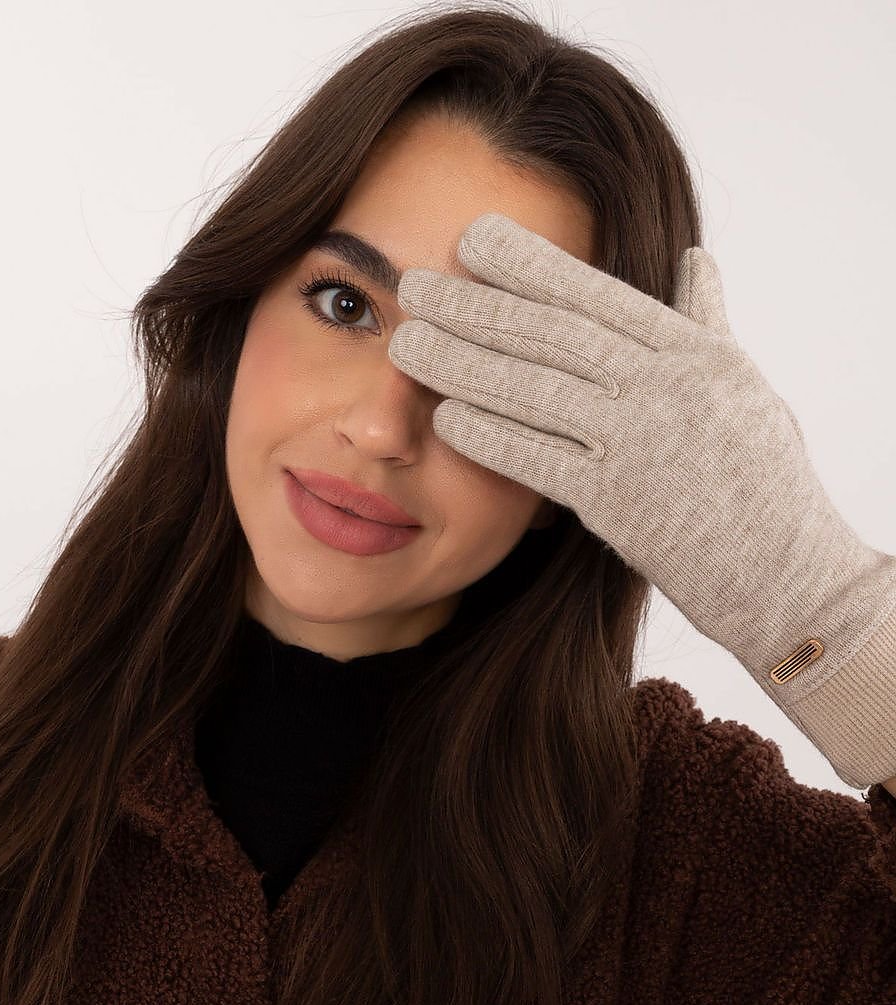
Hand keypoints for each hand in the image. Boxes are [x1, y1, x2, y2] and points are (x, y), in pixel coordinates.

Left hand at [387, 212, 895, 786]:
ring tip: (408, 345)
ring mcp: (640, 444)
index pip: (596, 293)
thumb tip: (697, 260)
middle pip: (553, 334)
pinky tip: (445, 418)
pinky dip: (490, 437)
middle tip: (413, 286)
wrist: (786, 576)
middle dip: (476, 306)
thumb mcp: (742, 386)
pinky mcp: (618, 503)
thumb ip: (706, 321)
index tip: (472, 238)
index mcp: (692, 352)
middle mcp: (663, 388)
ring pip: (536, 389)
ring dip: (463, 364)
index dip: (529, 264)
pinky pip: (540, 460)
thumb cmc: (765, 481)